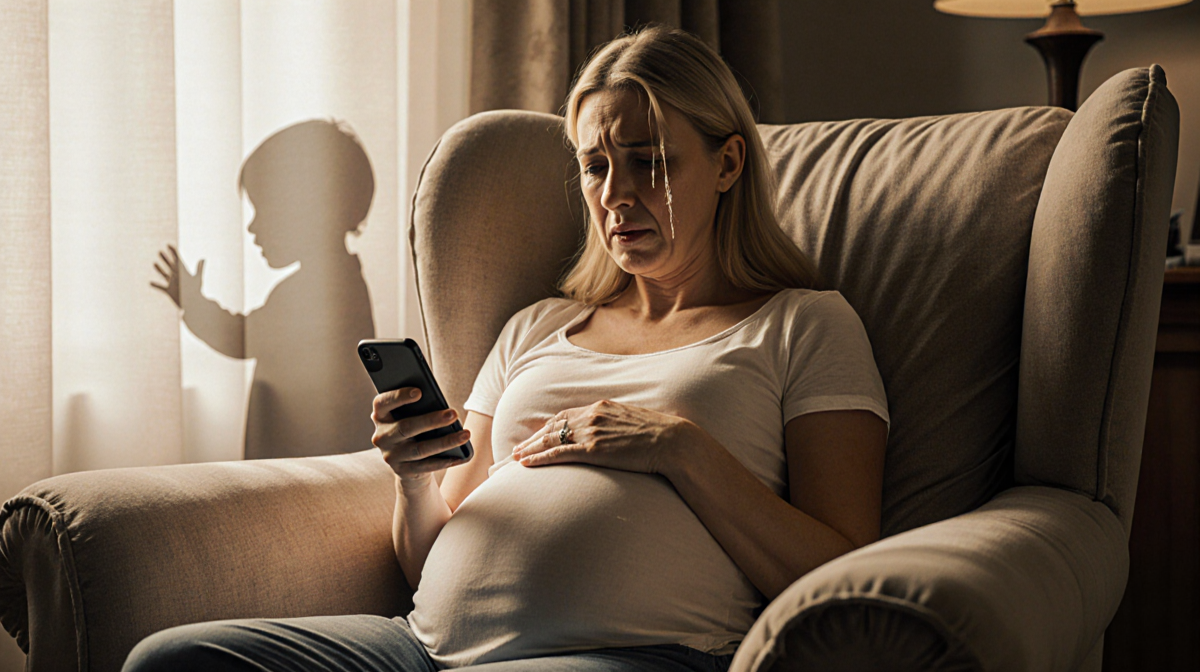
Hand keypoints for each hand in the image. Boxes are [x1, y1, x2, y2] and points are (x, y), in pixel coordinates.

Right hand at [151, 244, 203, 308]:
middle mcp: (177, 277)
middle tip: (159, 251)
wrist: (192, 305)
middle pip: (170, 265)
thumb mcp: (197, 279)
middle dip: (165, 258)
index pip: (177, 260)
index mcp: (183, 272)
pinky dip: (155, 285)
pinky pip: (160, 287)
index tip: (169, 244)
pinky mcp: (169, 291)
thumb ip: (200, 269)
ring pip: (164, 274)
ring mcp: (173, 283)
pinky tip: (150, 282)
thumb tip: (203, 259)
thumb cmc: (196, 293)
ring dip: (159, 269)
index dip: (173, 252)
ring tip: (154, 263)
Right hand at [372, 388, 471, 484]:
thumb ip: (417, 407)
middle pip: (406, 427)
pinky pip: (426, 466)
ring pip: (420, 449)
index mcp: (380, 416)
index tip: (419, 392)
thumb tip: (440, 404)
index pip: (383, 403)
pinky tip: (460, 456)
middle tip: (453, 414)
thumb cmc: (413, 428)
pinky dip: (444, 461)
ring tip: (465, 435)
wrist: (406, 463)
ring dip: (445, 442)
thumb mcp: (409, 416)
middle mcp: (381, 436)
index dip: (399, 396)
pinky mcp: (402, 471)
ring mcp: (391, 456)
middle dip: (431, 420)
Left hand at [510, 400, 688, 474]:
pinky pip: (559, 454)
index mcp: (601, 406)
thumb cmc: (660, 434)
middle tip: (516, 449)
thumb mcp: (634, 421)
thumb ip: (616, 424)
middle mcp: (592, 416)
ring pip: (550, 440)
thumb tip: (611, 433)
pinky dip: (540, 458)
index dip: (548, 427)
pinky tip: (527, 464)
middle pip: (552, 426)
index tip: (536, 435)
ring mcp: (592, 432)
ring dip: (530, 449)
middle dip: (532, 439)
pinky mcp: (594, 450)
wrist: (672, 441)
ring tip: (515, 458)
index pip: (565, 415)